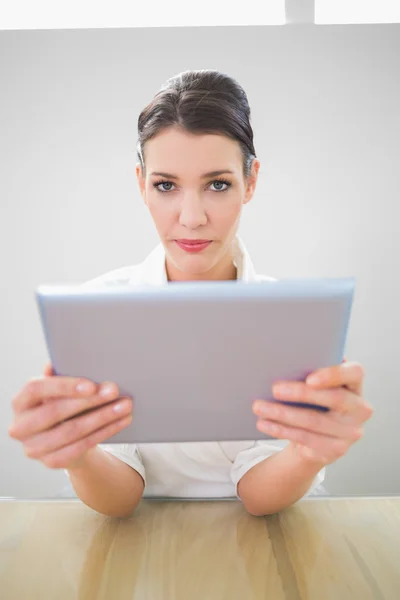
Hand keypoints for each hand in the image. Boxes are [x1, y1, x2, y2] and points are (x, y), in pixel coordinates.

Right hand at [8, 362, 132, 468]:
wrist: (63, 440)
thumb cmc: (61, 406)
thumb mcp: (57, 390)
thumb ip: (58, 376)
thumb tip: (59, 362)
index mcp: (20, 402)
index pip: (36, 389)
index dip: (63, 386)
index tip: (91, 384)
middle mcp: (20, 427)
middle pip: (55, 412)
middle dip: (89, 400)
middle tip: (114, 390)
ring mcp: (34, 448)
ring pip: (72, 431)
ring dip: (103, 417)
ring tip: (125, 405)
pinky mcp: (51, 462)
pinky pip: (82, 446)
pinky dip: (105, 431)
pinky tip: (121, 421)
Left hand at [252, 359, 372, 465]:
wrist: (318, 439)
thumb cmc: (315, 402)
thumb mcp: (318, 387)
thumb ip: (311, 373)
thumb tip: (284, 361)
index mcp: (355, 385)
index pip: (355, 373)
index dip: (334, 374)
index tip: (309, 378)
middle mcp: (359, 409)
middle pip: (335, 398)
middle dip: (302, 393)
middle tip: (274, 389)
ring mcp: (350, 432)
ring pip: (314, 421)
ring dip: (282, 413)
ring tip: (259, 406)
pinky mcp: (335, 450)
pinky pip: (305, 438)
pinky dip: (281, 430)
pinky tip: (264, 423)